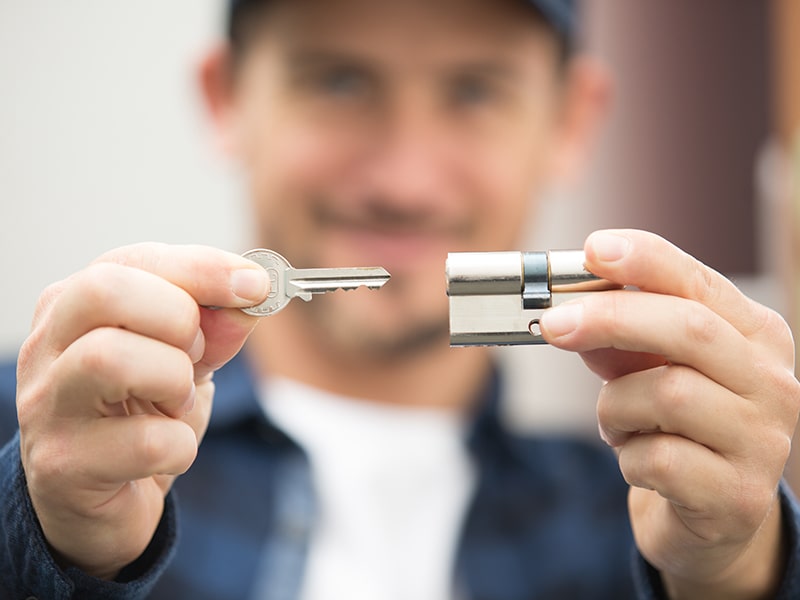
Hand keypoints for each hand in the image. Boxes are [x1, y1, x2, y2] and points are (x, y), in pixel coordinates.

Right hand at [16, 243, 268, 579]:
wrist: (104, 503)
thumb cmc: (140, 417)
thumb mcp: (184, 361)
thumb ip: (216, 326)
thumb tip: (252, 294)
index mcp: (75, 305)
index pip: (133, 260)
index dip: (203, 269)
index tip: (257, 284)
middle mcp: (48, 346)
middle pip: (105, 291)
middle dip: (177, 318)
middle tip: (195, 354)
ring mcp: (49, 404)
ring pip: (111, 358)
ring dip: (174, 381)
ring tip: (176, 402)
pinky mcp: (65, 464)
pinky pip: (146, 441)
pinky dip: (181, 445)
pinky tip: (168, 451)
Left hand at [540, 229, 799, 597]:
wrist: (712, 515)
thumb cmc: (678, 427)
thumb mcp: (650, 371)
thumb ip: (620, 340)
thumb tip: (570, 315)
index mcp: (755, 336)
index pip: (700, 282)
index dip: (646, 261)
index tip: (594, 248)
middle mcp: (772, 381)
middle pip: (688, 328)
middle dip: (610, 318)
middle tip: (553, 324)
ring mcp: (763, 440)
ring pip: (667, 394)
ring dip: (615, 407)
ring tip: (615, 423)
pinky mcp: (738, 495)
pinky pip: (658, 459)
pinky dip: (627, 456)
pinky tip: (636, 459)